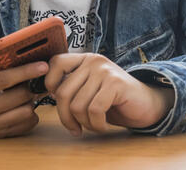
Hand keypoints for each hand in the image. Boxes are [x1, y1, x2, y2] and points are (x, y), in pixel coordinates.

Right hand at [0, 38, 47, 137]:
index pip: (4, 80)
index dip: (26, 71)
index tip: (44, 65)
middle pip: (18, 96)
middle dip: (34, 85)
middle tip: (43, 77)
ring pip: (25, 111)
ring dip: (33, 99)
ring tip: (32, 89)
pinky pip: (26, 124)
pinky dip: (33, 112)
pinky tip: (28, 102)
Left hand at [45, 53, 174, 135]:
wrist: (145, 104)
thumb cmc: (113, 100)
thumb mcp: (89, 89)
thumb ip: (70, 86)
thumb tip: (39, 93)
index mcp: (85, 59)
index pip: (55, 64)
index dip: (50, 85)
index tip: (60, 102)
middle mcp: (94, 61)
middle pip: (62, 93)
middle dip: (66, 117)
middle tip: (76, 127)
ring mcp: (105, 71)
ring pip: (78, 105)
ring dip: (84, 123)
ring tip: (94, 124)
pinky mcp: (116, 84)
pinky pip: (94, 111)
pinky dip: (97, 125)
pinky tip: (103, 125)